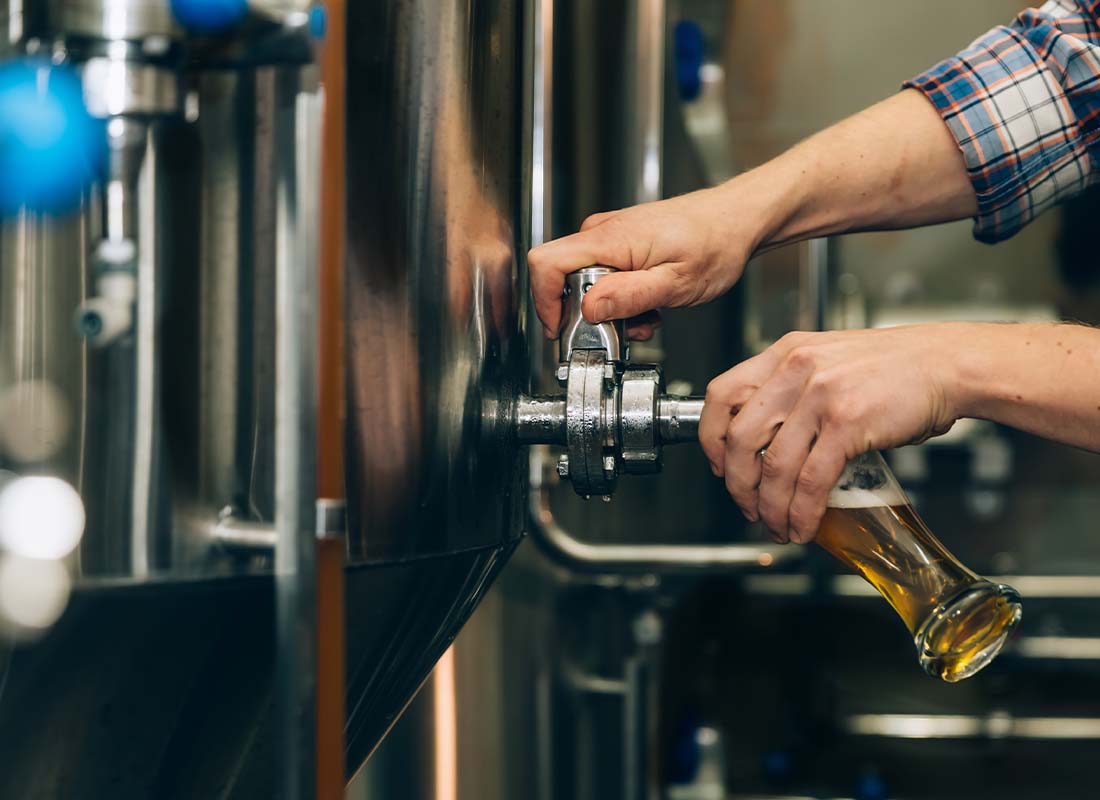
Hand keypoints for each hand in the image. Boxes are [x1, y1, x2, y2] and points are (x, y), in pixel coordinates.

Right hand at [526, 183, 767, 337]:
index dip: (545, 301)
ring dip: (611, 311)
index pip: (545, 263)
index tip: (561, 330)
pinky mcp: (619, 244)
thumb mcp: (676, 282)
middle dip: (590, 315)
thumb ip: (629, 296)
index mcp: (610, 239)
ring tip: (646, 317)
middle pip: (563, 280)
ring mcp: (609, 237)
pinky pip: (603, 278)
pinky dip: (621, 300)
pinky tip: (649, 305)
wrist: (737, 220)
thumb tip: (588, 308)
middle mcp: (602, 233)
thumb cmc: (716, 243)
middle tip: (625, 328)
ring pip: (585, 284)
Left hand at [699, 325, 966, 543]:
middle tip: (747, 506)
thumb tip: (769, 440)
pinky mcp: (848, 423)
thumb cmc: (895, 368)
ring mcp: (821, 395)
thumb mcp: (828, 361)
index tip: (718, 465)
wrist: (949, 363)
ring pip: (774, 465)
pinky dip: (803, 511)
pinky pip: (812, 480)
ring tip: (777, 524)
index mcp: (785, 353)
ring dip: (770, 507)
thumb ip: (794, 389)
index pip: (721, 395)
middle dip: (738, 484)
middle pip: (739, 438)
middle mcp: (796, 370)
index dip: (711, 438)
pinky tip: (803, 525)